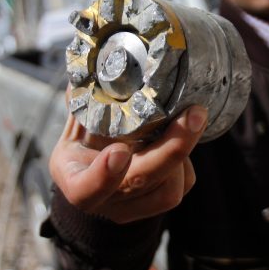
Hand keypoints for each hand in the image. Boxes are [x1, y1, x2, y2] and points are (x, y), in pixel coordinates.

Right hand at [49, 100, 205, 223]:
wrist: (93, 177)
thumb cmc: (85, 145)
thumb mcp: (77, 123)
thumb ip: (85, 100)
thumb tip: (96, 61)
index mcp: (75, 179)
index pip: (85, 189)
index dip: (103, 175)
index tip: (119, 151)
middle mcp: (105, 200)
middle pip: (139, 183)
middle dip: (171, 149)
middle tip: (193, 114)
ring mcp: (133, 208)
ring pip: (168, 191)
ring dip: (182, 151)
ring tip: (187, 119)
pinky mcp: (158, 205)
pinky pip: (182, 186)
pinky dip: (187, 161)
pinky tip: (181, 136)